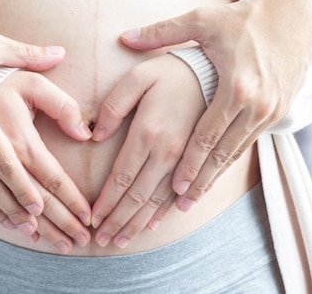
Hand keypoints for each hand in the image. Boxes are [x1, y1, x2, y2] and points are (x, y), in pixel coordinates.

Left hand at [90, 53, 205, 247]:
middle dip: (118, 221)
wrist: (218, 70)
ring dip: (139, 223)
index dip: (107, 203)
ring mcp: (188, 159)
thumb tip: (94, 135)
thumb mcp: (138, 76)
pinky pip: (182, 193)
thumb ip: (113, 104)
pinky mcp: (202, 159)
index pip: (122, 178)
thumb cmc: (172, 70)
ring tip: (122, 241)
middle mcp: (168, 151)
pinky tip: (153, 225)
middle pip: (138, 196)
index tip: (93, 220)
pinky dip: (165, 212)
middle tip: (101, 241)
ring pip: (159, 200)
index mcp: (148, 132)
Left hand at [119, 0, 311, 209]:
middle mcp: (252, 106)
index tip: (170, 188)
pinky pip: (245, 147)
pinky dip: (226, 164)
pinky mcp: (276, 113)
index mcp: (232, 87)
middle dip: (194, 185)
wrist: (298, 17)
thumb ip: (161, 32)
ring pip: (232, 156)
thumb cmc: (246, 19)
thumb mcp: (202, 20)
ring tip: (189, 201)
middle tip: (176, 206)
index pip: (202, 138)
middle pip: (217, 156)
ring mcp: (267, 112)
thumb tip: (123, 38)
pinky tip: (212, 176)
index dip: (186, 166)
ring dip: (210, 180)